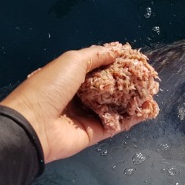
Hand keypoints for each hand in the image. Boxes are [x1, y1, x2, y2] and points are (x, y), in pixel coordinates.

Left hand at [0, 46, 143, 163]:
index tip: (134, 59)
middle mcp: (79, 95)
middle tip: (146, 77)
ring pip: (115, 105)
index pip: (98, 67)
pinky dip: (131, 118)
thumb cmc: (49, 88)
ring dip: (132, 99)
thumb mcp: (71, 61)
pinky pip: (116, 124)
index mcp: (69, 76)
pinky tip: (146, 110)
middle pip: (108, 87)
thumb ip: (95, 55)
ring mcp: (86, 115)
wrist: (34, 125)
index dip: (115, 63)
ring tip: (150, 92)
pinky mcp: (94, 133)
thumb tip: (115, 52)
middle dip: (127, 81)